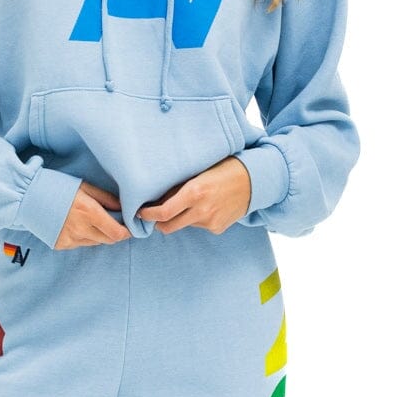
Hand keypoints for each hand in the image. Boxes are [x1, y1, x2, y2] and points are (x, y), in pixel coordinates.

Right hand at [52, 181, 132, 248]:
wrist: (28, 196)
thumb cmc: (58, 186)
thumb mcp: (85, 186)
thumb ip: (107, 198)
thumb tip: (125, 208)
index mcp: (90, 213)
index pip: (117, 233)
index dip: (127, 232)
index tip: (130, 227)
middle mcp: (81, 229)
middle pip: (109, 240)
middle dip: (115, 233)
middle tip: (114, 223)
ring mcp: (70, 239)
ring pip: (95, 243)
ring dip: (99, 235)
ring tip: (91, 221)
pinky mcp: (61, 244)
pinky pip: (80, 244)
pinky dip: (84, 237)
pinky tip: (76, 225)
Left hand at [136, 155, 251, 234]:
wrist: (255, 180)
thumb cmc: (225, 168)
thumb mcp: (200, 170)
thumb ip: (180, 184)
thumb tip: (156, 195)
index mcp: (194, 192)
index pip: (163, 212)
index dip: (148, 215)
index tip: (140, 212)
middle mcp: (201, 210)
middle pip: (168, 226)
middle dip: (158, 223)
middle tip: (153, 215)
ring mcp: (210, 221)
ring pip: (184, 225)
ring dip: (181, 218)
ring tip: (191, 203)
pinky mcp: (217, 228)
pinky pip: (199, 226)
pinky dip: (197, 219)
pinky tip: (208, 206)